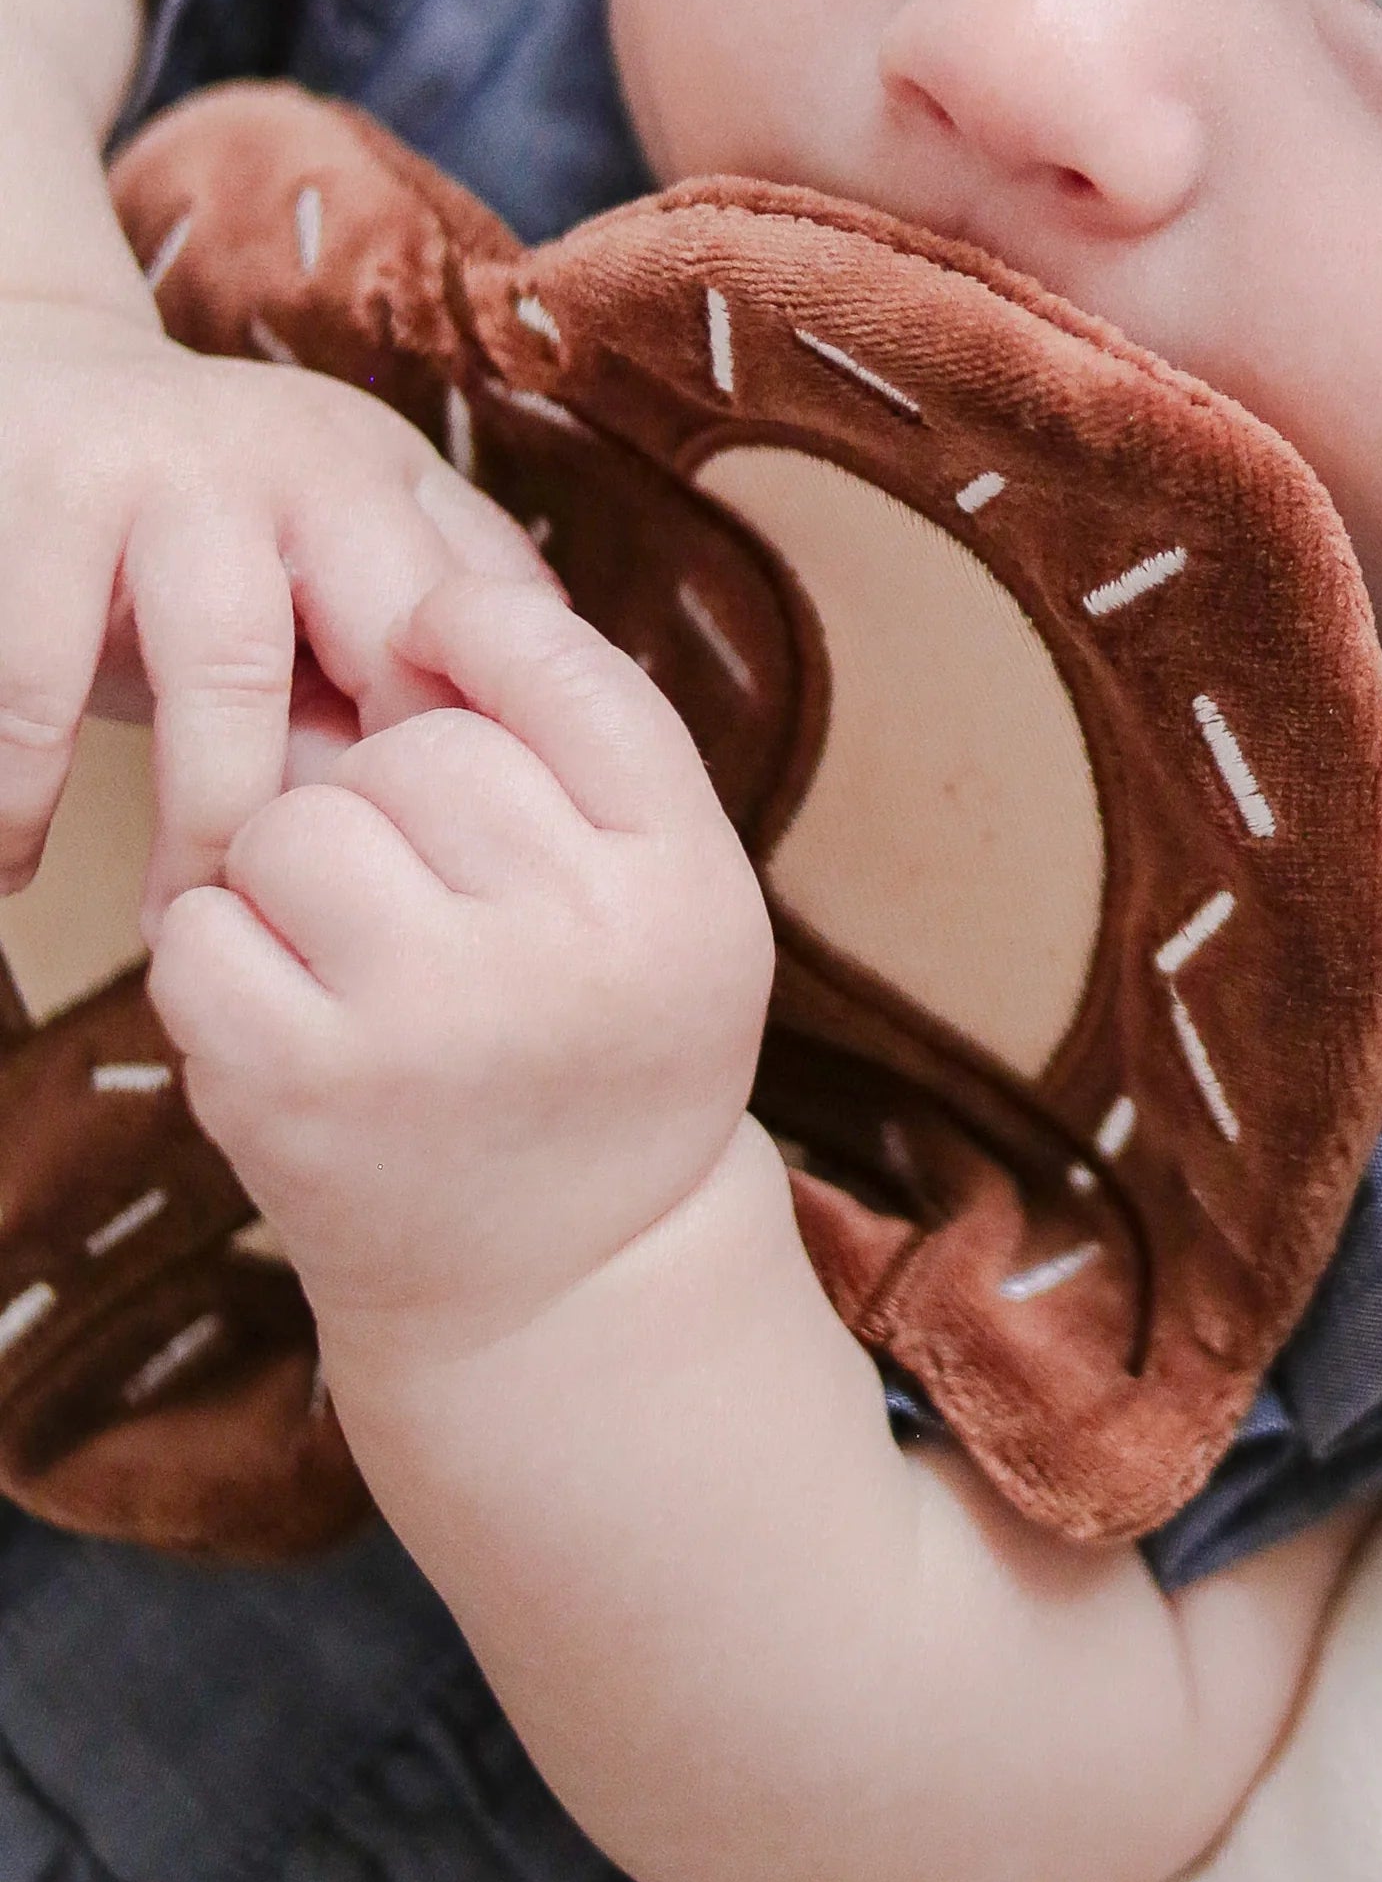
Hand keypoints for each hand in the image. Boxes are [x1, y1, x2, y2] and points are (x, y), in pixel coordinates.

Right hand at [0, 298, 562, 934]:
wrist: (19, 380)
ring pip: (228, 676)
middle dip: (364, 808)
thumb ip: (402, 656)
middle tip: (320, 933)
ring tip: (175, 929)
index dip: (466, 772)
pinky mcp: (39, 501)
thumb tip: (487, 835)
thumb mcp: (320, 555)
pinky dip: (22, 793)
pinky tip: (15, 867)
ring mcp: (171, 468)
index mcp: (391, 479)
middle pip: (391, 651)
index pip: (485, 635)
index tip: (432, 887)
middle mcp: (303, 456)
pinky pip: (38, 680)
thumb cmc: (193, 529)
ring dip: (201, 828)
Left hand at [146, 573, 776, 1350]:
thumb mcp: (673, 893)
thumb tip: (423, 595)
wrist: (565, 1286)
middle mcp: (570, 946)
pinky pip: (199, 927)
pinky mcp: (299, 1085)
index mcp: (682, 881)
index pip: (559, 662)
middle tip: (430, 895)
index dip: (474, 627)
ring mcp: (428, 1019)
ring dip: (298, 870)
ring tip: (359, 954)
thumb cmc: (607, 1047)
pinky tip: (295, 1014)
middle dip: (393, 795)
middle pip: (416, 749)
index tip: (435, 647)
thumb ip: (591, 746)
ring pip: (296, 823)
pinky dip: (222, 959)